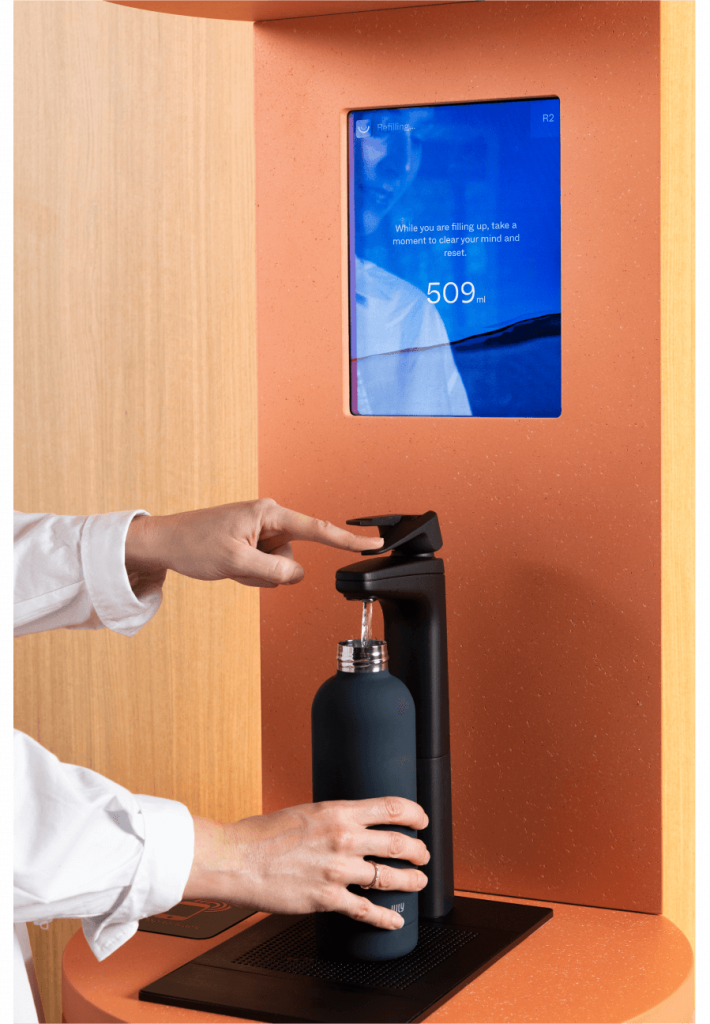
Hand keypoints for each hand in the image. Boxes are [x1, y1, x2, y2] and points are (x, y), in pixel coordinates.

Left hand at [125, 498, 382, 588]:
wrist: (164, 543)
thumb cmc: (193, 544)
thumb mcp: (236, 563)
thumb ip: (274, 572)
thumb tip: (297, 575)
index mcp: (269, 513)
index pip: (317, 529)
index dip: (347, 539)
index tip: (374, 541)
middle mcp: (268, 519)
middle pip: (291, 558)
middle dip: (268, 571)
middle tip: (236, 564)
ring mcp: (260, 532)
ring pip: (278, 567)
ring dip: (255, 574)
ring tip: (228, 562)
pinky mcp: (251, 543)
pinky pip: (264, 569)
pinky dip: (248, 573)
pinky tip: (227, 564)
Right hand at [184, 797, 429, 929]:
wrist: (238, 858)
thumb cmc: (264, 835)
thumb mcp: (306, 812)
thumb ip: (334, 818)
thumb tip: (354, 823)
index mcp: (338, 811)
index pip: (391, 808)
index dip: (415, 814)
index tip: (423, 820)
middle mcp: (343, 838)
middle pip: (398, 844)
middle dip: (418, 851)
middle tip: (423, 854)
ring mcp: (337, 870)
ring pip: (389, 877)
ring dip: (410, 881)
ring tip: (417, 882)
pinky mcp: (327, 898)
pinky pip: (366, 910)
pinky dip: (385, 917)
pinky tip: (394, 919)